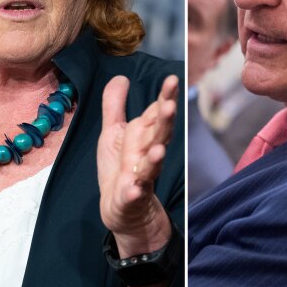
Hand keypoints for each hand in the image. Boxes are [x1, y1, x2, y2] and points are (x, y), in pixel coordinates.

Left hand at [98, 74, 177, 254]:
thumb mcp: (113, 133)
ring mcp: (142, 177)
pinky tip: (134, 188)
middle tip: (170, 106)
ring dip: (155, 158)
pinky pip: (134, 194)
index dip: (166, 97)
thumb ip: (115, 106)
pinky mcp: (132, 198)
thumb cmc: (121, 168)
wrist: (123, 209)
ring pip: (152, 164)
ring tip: (158, 149)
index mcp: (145, 136)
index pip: (158, 113)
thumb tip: (121, 76)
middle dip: (165, 122)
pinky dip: (135, 192)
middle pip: (160, 136)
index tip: (173, 80)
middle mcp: (148, 153)